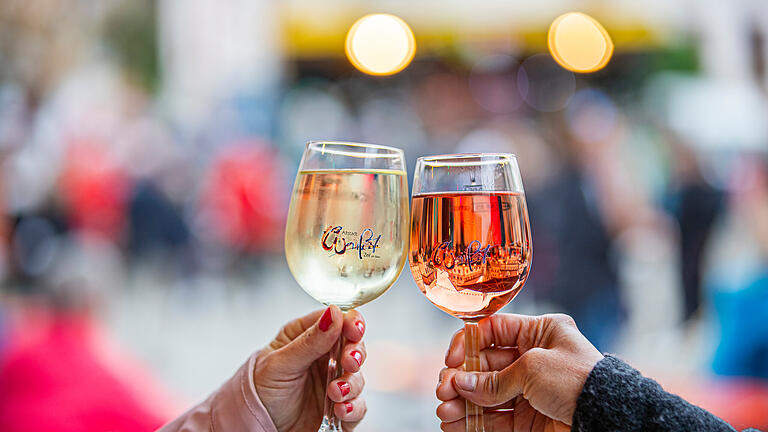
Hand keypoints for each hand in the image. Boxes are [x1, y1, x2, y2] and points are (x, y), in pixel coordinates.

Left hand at [253, 306, 366, 431]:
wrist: (254, 425)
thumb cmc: (259, 389)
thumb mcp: (280, 363)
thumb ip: (310, 341)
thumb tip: (334, 314)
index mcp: (307, 336)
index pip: (337, 320)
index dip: (351, 322)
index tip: (355, 330)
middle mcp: (323, 356)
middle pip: (354, 346)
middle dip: (356, 353)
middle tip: (349, 362)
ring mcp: (332, 381)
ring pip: (357, 376)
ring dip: (351, 384)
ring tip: (335, 393)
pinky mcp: (339, 406)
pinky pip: (358, 405)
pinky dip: (354, 407)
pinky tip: (342, 409)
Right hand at [436, 314, 602, 431]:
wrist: (608, 420)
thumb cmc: (580, 381)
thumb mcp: (533, 368)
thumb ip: (494, 379)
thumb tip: (461, 385)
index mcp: (540, 333)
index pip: (494, 331)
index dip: (469, 344)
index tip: (452, 360)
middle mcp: (533, 359)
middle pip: (485, 366)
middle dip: (461, 379)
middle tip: (443, 391)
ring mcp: (530, 391)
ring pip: (486, 395)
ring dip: (463, 403)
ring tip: (444, 412)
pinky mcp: (529, 419)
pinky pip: (495, 420)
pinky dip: (473, 422)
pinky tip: (455, 425)